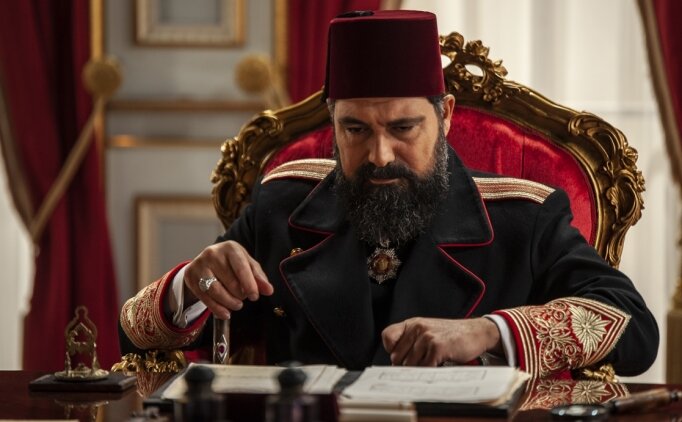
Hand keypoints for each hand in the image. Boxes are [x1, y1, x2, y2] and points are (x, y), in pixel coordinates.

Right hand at [183, 240, 272, 319]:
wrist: (205, 261)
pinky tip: (225, 313)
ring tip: (236, 305)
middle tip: (243, 298)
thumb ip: (258, 277)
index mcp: (231, 248)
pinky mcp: (190, 276)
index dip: (249, 284)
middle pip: (230, 281)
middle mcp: (213, 253)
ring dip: (229, 302)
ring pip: (215, 291)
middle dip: (240, 294)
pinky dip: (217, 308)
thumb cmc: (230, 263)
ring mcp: (200, 264)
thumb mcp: (246, 264)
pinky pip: (205, 297)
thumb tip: (269, 290)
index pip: (241, 268)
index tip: (254, 297)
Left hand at [381, 317, 501, 365]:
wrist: (475, 332)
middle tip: (421, 366)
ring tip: (432, 365)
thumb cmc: (450, 336)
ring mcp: (427, 337)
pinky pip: (425, 368)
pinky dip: (430, 372)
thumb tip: (396, 365)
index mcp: (412, 324)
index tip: (401, 358)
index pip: (387, 337)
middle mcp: (417, 328)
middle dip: (407, 366)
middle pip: (397, 357)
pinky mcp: (437, 347)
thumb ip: (411, 343)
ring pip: (410, 365)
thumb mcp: (427, 332)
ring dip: (420, 370)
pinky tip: (439, 366)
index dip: (392, 351)